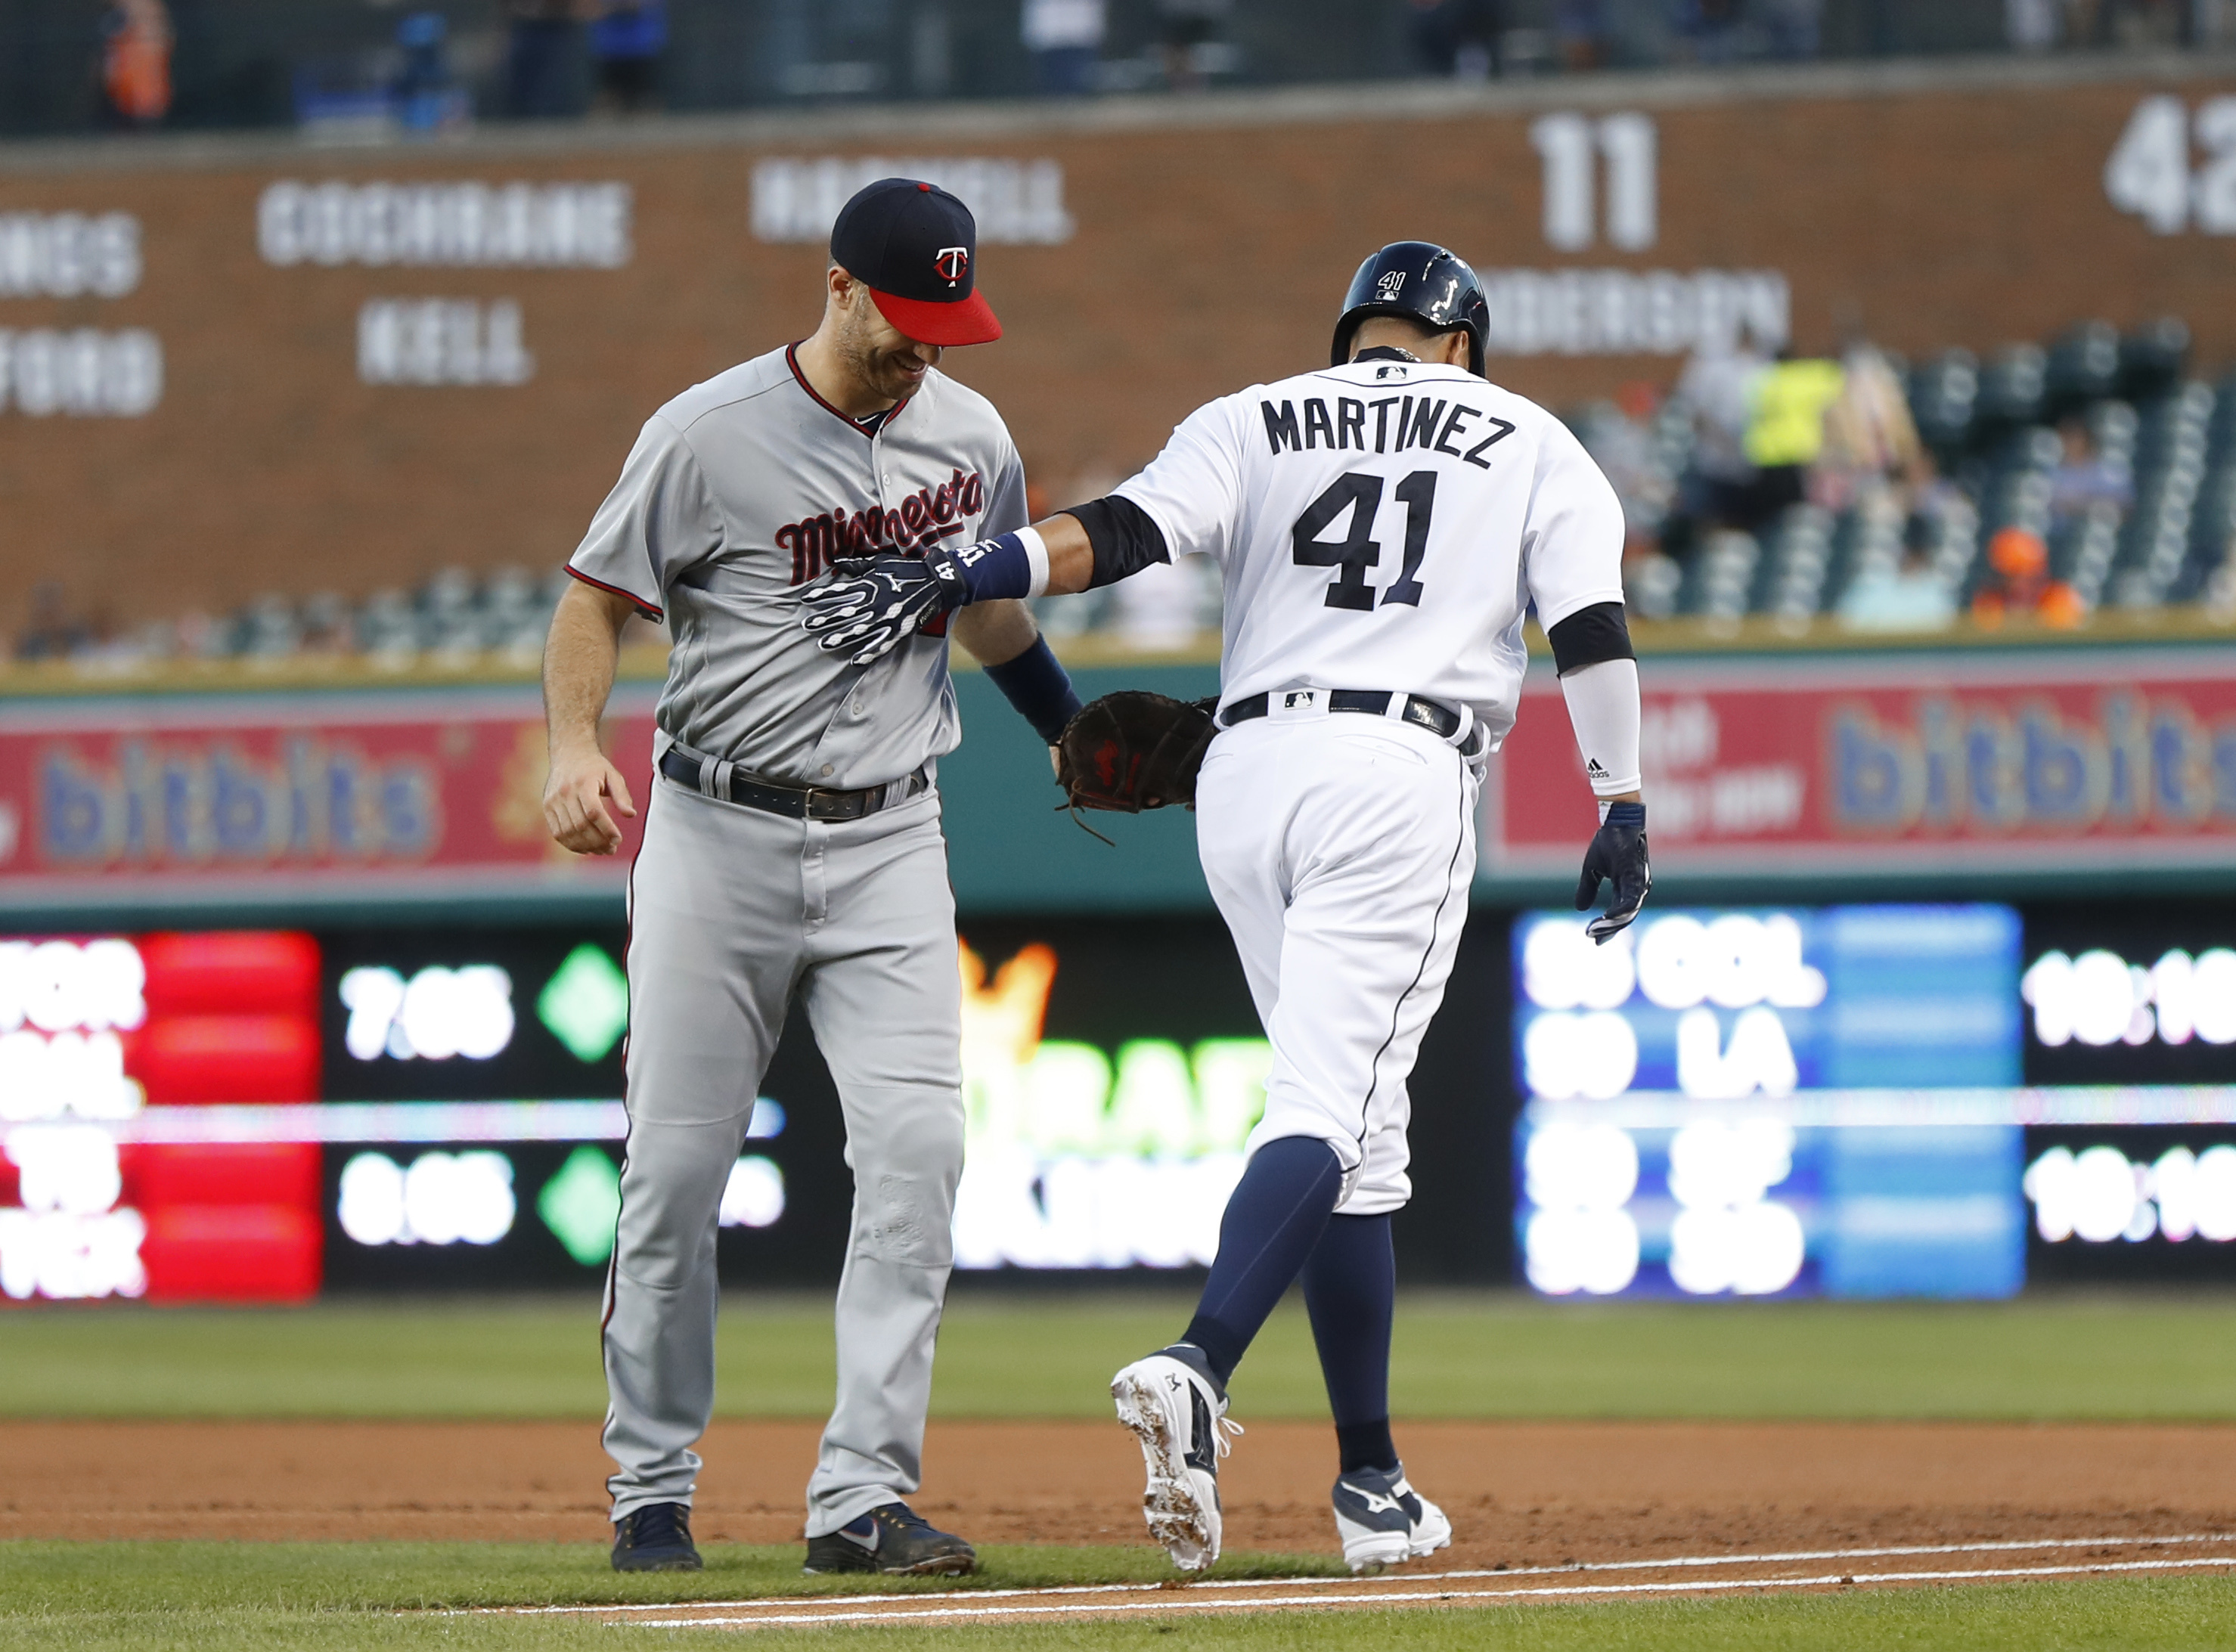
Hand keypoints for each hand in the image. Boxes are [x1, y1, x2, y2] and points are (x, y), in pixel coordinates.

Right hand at [543, 743, 636, 855]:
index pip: (594, 812)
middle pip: (580, 825)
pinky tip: (586, 848)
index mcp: (583, 783)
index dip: (606, 829)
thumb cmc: (594, 767)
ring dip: (585, 846)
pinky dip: (571, 844)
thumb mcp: (613, 775)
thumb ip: (622, 795)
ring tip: (601, 851)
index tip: (618, 839)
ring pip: (568, 832)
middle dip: (598, 841)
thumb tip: (630, 815)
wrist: (569, 753)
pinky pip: (557, 833)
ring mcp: (553, 800)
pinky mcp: (547, 807)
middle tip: (611, 849)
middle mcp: (565, 792)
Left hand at [802, 545, 970, 664]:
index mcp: (871, 584)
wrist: (938, 582)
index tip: (804, 599)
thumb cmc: (907, 569)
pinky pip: (882, 645)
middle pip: (845, 613)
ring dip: (840, 638)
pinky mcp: (900, 630)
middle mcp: (876, 602)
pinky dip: (868, 653)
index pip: (840, 591)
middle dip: (825, 620)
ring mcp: (888, 618)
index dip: (821, 595)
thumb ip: (858, 565)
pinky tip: (855, 661)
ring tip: (824, 644)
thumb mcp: (881, 562)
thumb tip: (837, 561)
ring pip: (859, 631)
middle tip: (807, 626)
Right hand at [1574, 801, 1649, 943]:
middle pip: (1626, 915)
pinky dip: (1622, 909)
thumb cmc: (1608, 842)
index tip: (1594, 939)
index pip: (1619, 912)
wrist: (1617, 821)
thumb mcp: (1592, 869)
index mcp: (1625, 886)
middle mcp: (1635, 887)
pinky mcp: (1636, 874)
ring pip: (1630, 910)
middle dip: (1611, 929)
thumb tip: (1579, 908)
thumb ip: (1587, 888)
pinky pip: (1631, 897)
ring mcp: (1638, 881)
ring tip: (1599, 931)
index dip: (1607, 926)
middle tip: (1596, 940)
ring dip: (1615, 922)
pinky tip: (1609, 917)